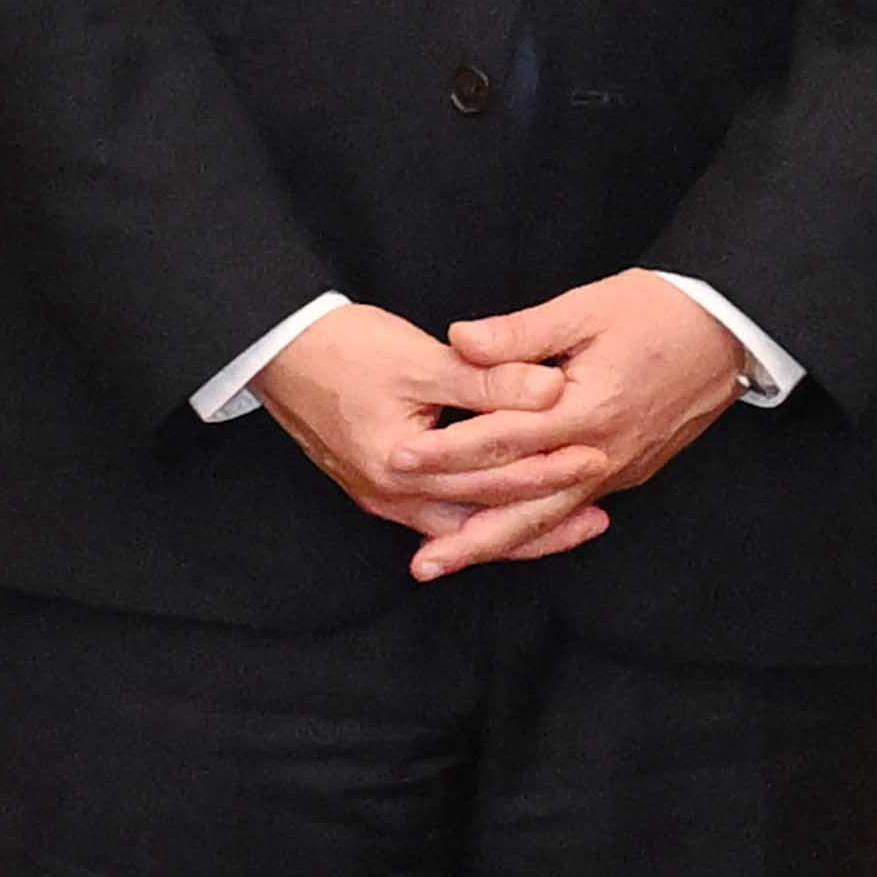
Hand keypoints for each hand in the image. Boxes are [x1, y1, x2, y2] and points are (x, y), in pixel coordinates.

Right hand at [257, 302, 612, 574]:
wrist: (276, 350)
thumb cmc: (342, 348)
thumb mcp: (419, 359)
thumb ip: (486, 380)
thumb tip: (550, 391)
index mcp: (401, 467)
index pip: (490, 478)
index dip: (547, 469)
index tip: (595, 458)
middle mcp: (391, 497)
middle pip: (481, 520)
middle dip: (543, 519)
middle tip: (600, 514)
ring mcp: (384, 499)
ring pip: (463, 528)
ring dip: (516, 528)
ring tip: (572, 523)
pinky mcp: (381, 490)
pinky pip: (442, 517)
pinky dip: (482, 517)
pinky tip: (514, 515)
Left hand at [431, 270, 750, 574]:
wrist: (728, 330)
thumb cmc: (658, 311)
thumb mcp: (586, 308)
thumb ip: (521, 334)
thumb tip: (461, 340)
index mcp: (586, 408)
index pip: (503, 439)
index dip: (447, 451)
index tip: (401, 458)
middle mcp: (602, 451)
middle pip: (523, 503)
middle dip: (466, 532)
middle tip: (418, 557)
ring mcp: (617, 468)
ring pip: (547, 519)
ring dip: (495, 546)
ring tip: (447, 564)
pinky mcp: (628, 472)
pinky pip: (571, 510)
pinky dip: (534, 531)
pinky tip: (503, 541)